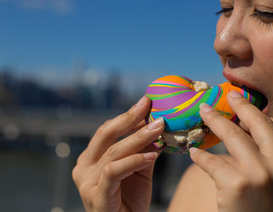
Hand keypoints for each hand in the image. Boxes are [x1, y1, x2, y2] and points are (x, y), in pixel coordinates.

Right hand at [72, 96, 163, 211]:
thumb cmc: (130, 200)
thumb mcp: (140, 169)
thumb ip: (145, 149)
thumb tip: (157, 125)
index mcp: (91, 158)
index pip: (108, 130)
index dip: (127, 115)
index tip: (146, 102)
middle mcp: (84, 167)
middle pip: (105, 134)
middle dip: (129, 118)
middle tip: (148, 105)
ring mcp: (86, 182)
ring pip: (113, 152)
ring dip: (138, 138)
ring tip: (158, 128)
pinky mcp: (96, 195)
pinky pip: (114, 172)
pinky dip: (134, 161)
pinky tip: (153, 154)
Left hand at [190, 90, 272, 211]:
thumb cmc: (272, 207)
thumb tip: (248, 121)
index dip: (259, 113)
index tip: (244, 106)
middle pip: (257, 122)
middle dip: (239, 105)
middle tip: (227, 96)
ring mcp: (261, 173)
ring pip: (233, 135)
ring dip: (214, 120)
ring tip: (203, 112)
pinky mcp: (237, 184)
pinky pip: (212, 161)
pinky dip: (200, 156)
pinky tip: (194, 153)